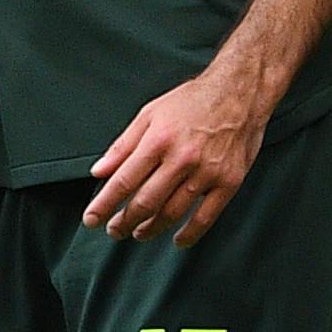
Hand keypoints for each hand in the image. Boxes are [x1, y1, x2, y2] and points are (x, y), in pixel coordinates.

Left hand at [86, 62, 274, 245]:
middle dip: (124, 222)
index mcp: (158, 141)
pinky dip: (190, 233)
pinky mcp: (229, 181)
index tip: (91, 219)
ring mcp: (207, 172)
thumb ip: (123, 146)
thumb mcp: (149, 114)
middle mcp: (182, 159)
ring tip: (138, 233)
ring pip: (173, 213)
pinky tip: (177, 239)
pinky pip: (207, 217)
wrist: (239, 92)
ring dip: (151, 228)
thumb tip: (99, 171)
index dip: (104, 205)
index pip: (123, 182)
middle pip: (146, 202)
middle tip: (114, 230)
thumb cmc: (192, 101)